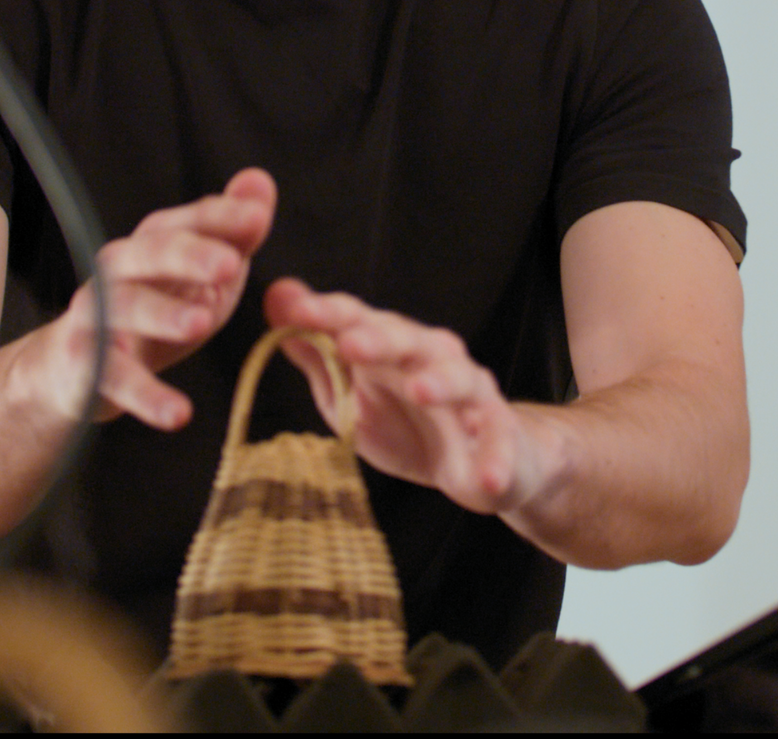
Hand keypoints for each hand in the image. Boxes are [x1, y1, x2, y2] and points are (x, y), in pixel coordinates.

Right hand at [27, 169, 273, 431]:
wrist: (72, 369)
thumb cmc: (151, 312)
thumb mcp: (200, 276)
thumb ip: (232, 232)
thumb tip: (259, 181)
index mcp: (150, 245)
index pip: (184, 222)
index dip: (218, 218)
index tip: (257, 219)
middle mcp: (118, 271)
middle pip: (148, 253)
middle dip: (189, 254)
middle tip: (230, 265)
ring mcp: (96, 317)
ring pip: (125, 308)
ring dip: (163, 314)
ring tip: (201, 322)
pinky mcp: (84, 366)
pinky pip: (115, 379)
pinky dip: (146, 396)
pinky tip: (178, 414)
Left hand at [265, 278, 551, 516]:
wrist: (483, 460)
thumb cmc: (407, 423)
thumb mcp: (350, 394)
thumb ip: (316, 352)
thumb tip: (274, 298)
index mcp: (390, 345)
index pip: (356, 319)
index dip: (326, 313)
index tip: (292, 311)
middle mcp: (433, 357)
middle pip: (407, 341)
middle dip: (379, 339)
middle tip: (351, 344)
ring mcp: (471, 393)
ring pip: (459, 378)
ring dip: (440, 382)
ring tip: (420, 390)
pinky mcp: (502, 432)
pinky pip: (501, 441)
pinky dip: (495, 459)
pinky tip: (486, 480)